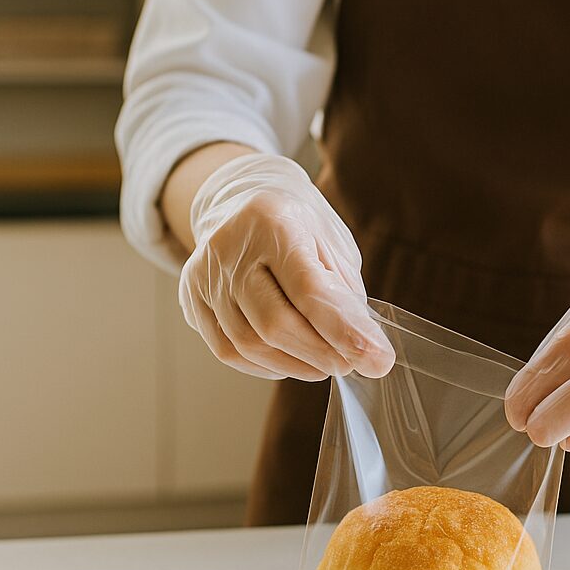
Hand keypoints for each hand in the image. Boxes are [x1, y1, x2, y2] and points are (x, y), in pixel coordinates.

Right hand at [178, 152, 394, 380]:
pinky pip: (228, 349)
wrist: (244, 204)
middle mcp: (232, 247)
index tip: (377, 361)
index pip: (310, 290)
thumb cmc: (301, 228)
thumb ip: (344, 294)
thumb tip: (362, 348)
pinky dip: (265, 365)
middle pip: (274, 323)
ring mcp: (206, 274)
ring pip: (250, 343)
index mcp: (275, 222)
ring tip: (326, 363)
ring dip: (296, 365)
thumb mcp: (333, 246)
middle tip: (351, 364)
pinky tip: (290, 361)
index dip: (345, 332)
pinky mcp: (192, 298)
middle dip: (321, 354)